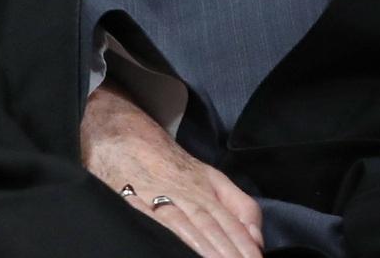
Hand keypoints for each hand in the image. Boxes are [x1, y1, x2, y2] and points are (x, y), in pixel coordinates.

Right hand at [80, 77, 263, 256]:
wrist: (122, 134)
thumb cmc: (168, 163)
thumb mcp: (209, 176)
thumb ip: (238, 205)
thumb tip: (257, 238)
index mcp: (206, 187)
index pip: (231, 221)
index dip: (243, 244)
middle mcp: (186, 193)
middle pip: (212, 227)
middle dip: (228, 251)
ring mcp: (160, 198)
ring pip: (188, 227)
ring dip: (205, 249)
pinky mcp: (134, 204)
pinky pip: (157, 224)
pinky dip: (170, 239)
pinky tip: (177, 252)